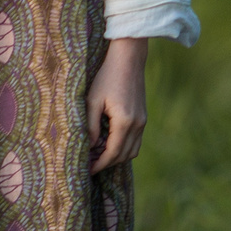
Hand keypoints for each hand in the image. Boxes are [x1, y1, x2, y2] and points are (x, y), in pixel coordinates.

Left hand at [86, 39, 147, 172]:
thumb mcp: (92, 100)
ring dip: (116, 156)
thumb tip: (90, 146)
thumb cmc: (106, 77)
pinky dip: (122, 146)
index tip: (87, 171)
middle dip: (106, 163)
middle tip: (89, 165)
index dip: (100, 164)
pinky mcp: (143, 117)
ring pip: (132, 150)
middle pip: (124, 155)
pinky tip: (107, 143)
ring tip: (96, 155)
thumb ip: (91, 125)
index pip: (112, 152)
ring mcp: (143, 121)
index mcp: (125, 121)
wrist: (128, 60)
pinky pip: (135, 140)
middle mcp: (138, 124)